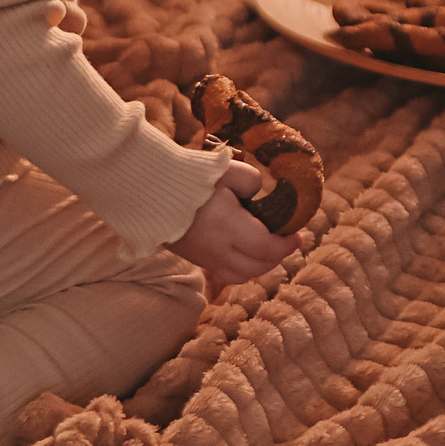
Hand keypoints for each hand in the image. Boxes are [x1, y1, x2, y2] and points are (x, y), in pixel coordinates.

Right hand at [169, 157, 298, 286]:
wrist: (146, 189)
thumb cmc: (188, 176)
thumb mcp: (226, 170)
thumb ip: (251, 181)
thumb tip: (258, 193)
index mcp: (229, 227)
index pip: (267, 248)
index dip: (287, 245)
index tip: (298, 234)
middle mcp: (217, 249)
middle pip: (256, 268)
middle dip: (276, 257)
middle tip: (285, 241)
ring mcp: (203, 257)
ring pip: (239, 276)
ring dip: (258, 265)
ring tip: (266, 248)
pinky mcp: (192, 257)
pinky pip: (222, 272)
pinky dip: (239, 267)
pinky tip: (242, 250)